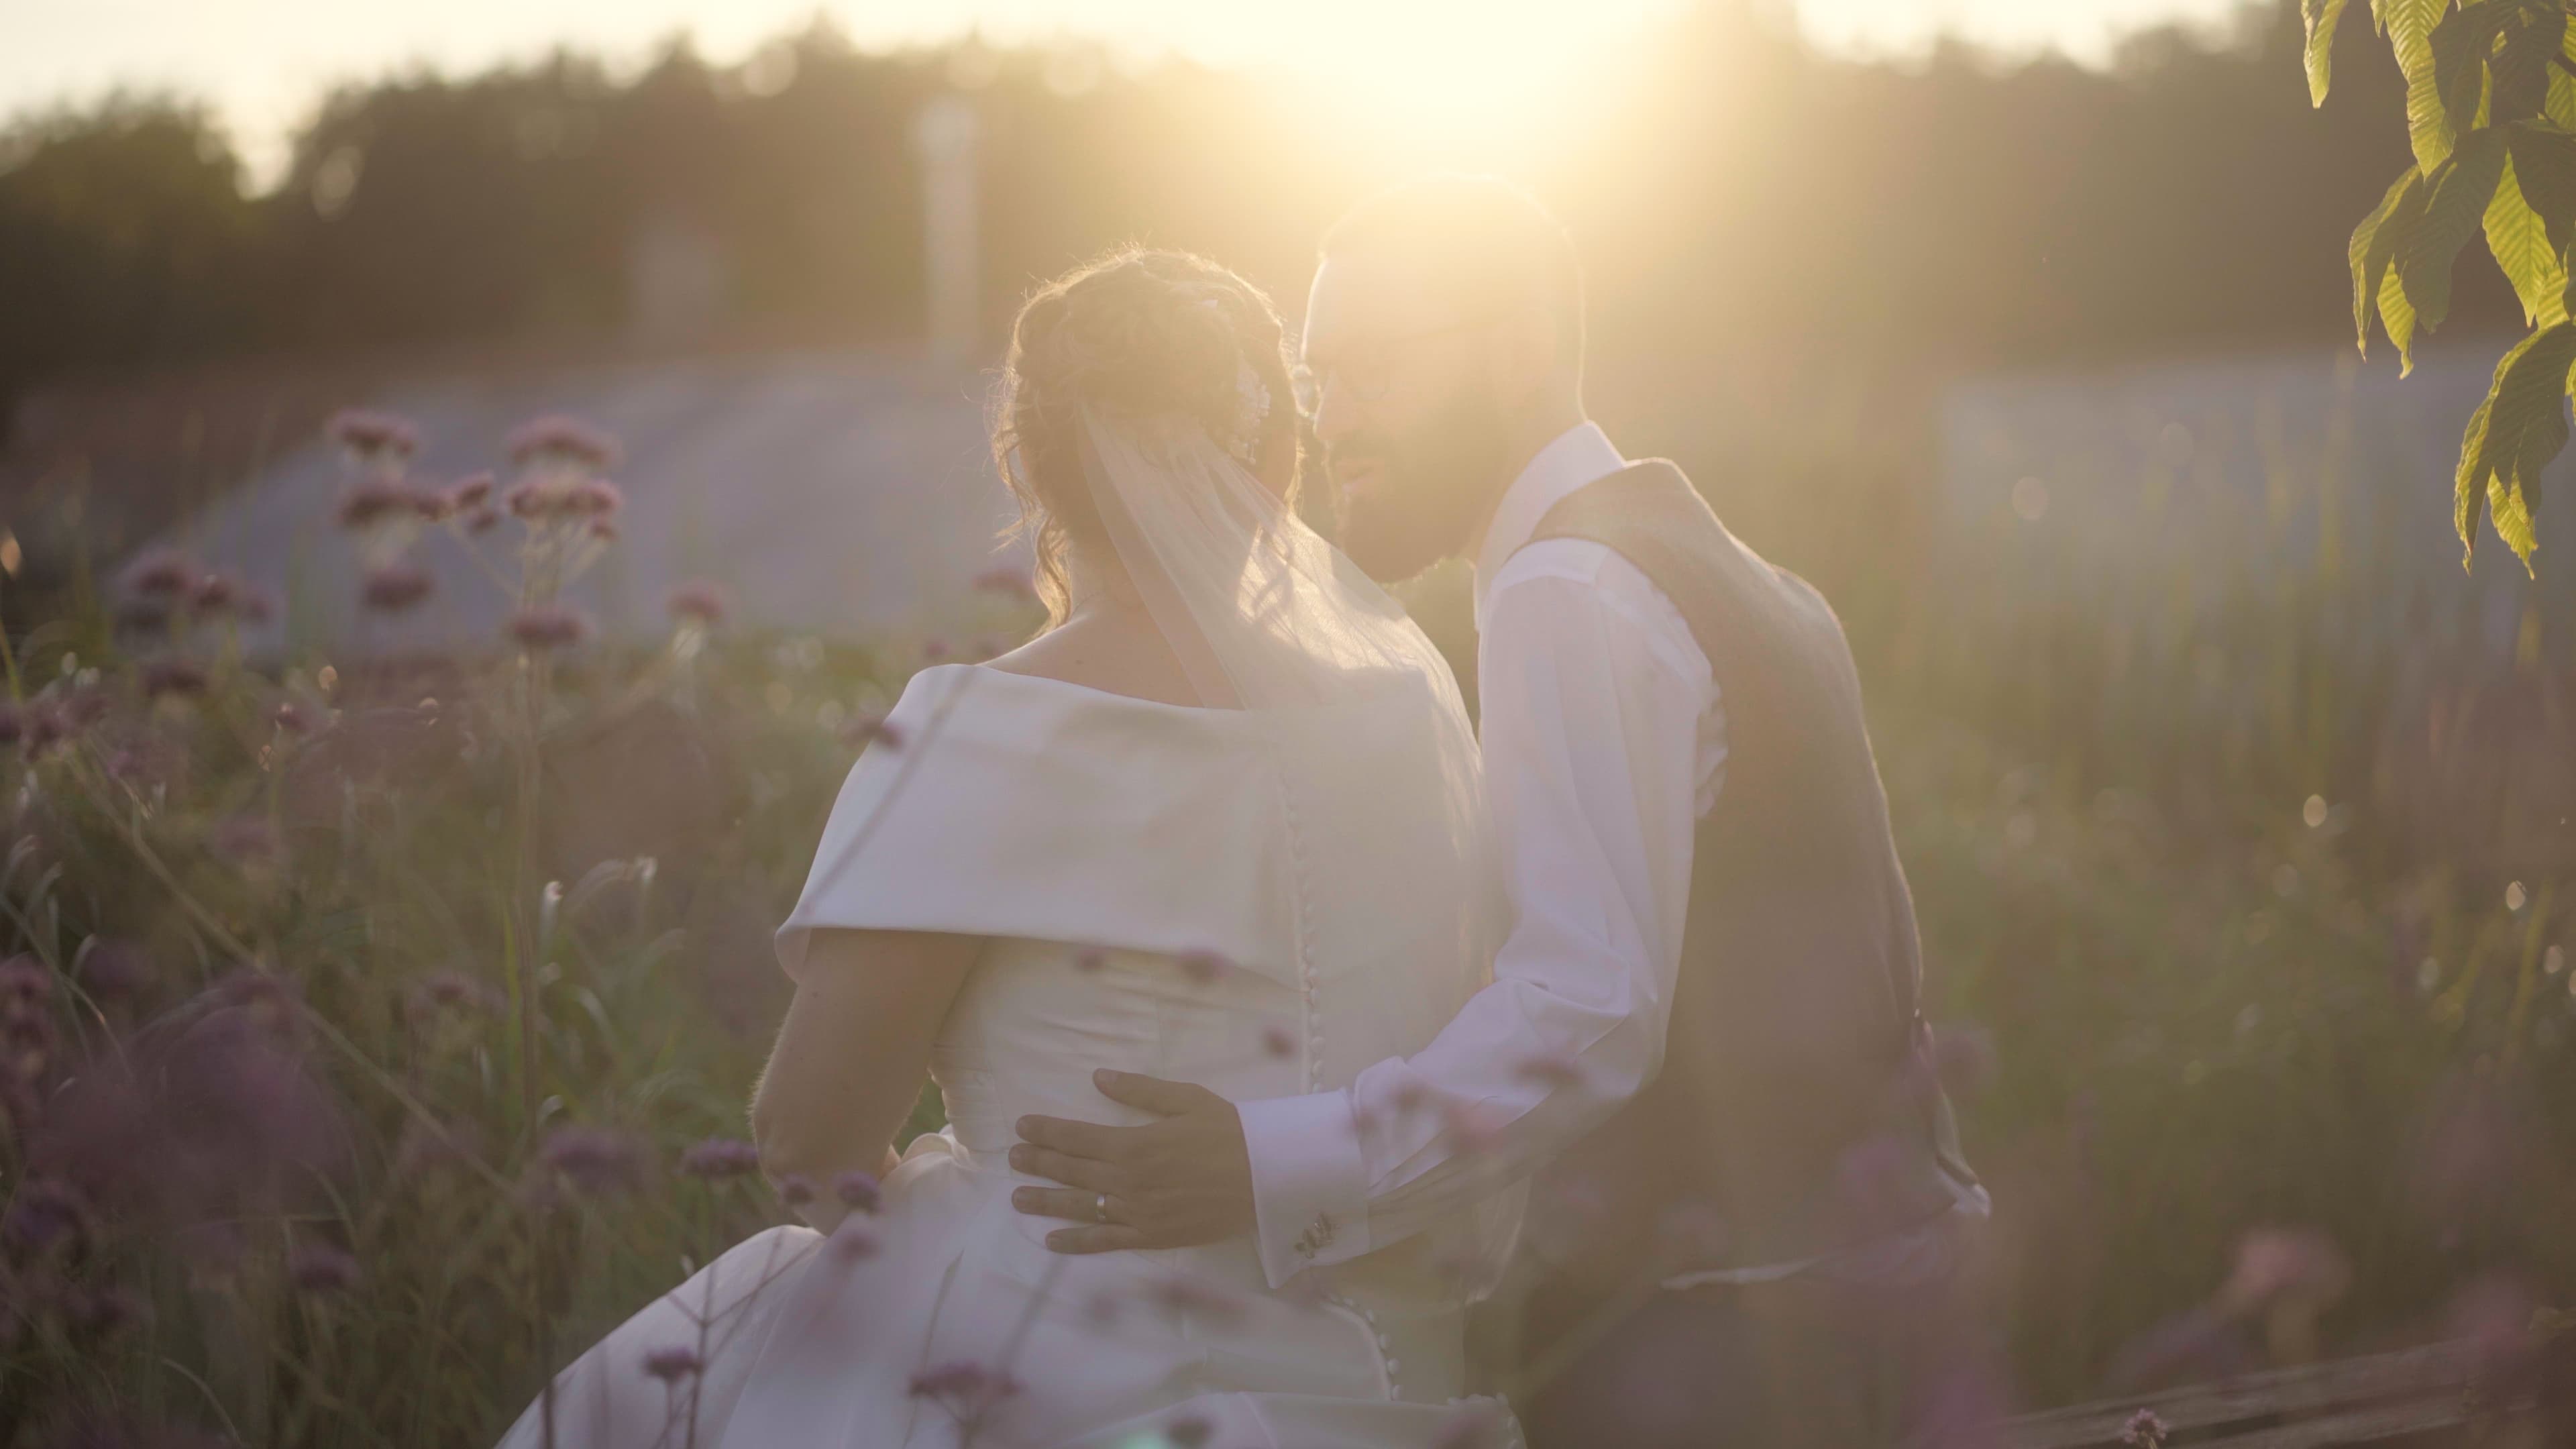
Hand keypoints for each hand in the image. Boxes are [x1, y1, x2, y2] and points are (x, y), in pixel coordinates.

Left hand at [1009, 1069, 1253, 1252]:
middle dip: (1037, 1162)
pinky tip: (1052, 1240)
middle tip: (1011, 1158)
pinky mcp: (1151, 1236)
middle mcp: (1127, 1180)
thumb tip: (1097, 1077)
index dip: (1046, 1130)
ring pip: (1080, 1206)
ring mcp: (1137, 1212)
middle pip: (1071, 1170)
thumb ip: (1139, 1090)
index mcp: (1134, 1143)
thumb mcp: (1187, 1100)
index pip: (1076, 1136)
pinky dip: (1076, 1241)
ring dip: (1045, 1200)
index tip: (1021, 1126)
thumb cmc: (1230, 1133)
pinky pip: (1106, 1241)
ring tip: (1017, 1197)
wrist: (1267, 1178)